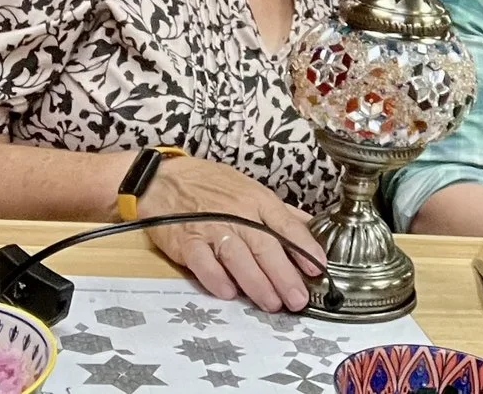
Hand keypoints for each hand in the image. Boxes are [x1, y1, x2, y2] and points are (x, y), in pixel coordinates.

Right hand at [137, 155, 326, 312]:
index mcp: (257, 200)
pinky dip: (216, 279)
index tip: (319, 268)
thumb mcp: (250, 188)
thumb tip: (310, 226)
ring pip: (238, 258)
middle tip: (298, 299)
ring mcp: (211, 227)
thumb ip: (279, 211)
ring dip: (257, 283)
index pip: (286, 224)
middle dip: (284, 275)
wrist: (164, 179)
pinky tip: (229, 293)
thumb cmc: (211, 185)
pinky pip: (203, 263)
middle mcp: (237, 213)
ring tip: (272, 304)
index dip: (304, 247)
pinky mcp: (186, 242)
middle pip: (266, 246)